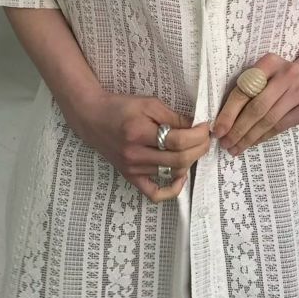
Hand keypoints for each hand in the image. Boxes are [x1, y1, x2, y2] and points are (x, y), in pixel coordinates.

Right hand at [77, 92, 210, 202]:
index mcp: (139, 133)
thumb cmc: (120, 107)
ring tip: (193, 147)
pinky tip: (181, 177)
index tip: (206, 127)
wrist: (92, 117)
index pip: (178, 141)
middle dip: (200, 148)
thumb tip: (195, 127)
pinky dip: (171, 190)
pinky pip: (154, 193)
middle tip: (206, 137)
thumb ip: (173, 117)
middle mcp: (135, 154)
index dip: (198, 135)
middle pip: (179, 159)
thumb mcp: (149, 104)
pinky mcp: (130, 176)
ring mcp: (133, 168)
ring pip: (172, 172)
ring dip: (190, 161)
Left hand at [211, 47, 298, 156]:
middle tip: (225, 143)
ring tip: (236, 147)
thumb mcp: (267, 73)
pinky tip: (253, 142)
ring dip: (249, 137)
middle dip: (238, 129)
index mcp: (269, 63)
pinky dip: (263, 136)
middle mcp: (286, 75)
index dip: (228, 113)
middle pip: (256, 108)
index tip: (217, 130)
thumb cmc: (283, 77)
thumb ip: (248, 89)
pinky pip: (280, 126)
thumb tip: (223, 120)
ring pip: (268, 120)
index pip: (244, 91)